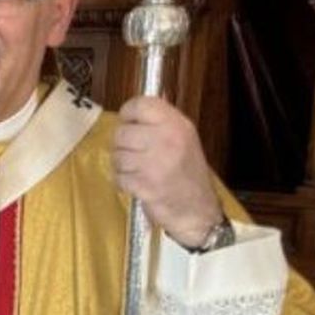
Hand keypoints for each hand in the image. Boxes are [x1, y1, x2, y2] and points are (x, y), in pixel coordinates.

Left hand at [112, 96, 224, 247]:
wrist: (197, 209)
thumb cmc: (187, 173)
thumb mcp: (183, 138)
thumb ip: (159, 122)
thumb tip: (132, 108)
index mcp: (177, 125)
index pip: (140, 104)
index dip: (128, 113)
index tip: (129, 122)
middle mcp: (167, 140)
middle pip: (122, 131)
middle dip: (123, 144)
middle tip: (135, 153)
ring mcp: (156, 163)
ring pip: (117, 155)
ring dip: (123, 165)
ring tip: (139, 170)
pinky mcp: (145, 185)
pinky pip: (118, 176)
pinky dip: (124, 182)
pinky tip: (138, 183)